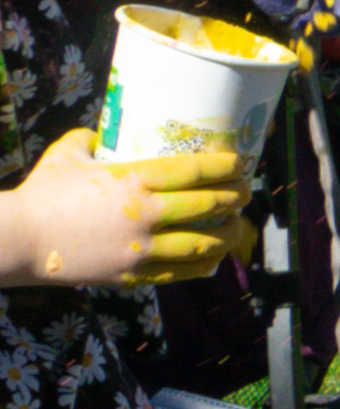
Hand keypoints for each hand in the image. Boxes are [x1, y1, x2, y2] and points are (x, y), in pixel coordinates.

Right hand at [0, 130, 251, 286]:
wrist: (23, 238)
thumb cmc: (44, 191)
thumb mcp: (68, 154)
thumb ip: (91, 139)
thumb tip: (106, 133)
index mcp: (132, 181)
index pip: (192, 171)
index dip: (222, 167)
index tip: (240, 164)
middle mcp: (146, 215)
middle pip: (207, 206)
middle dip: (235, 197)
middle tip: (247, 191)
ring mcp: (145, 249)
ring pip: (206, 243)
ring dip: (229, 233)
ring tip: (238, 225)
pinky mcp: (139, 274)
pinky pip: (186, 271)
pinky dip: (207, 262)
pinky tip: (216, 255)